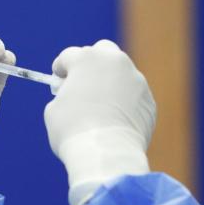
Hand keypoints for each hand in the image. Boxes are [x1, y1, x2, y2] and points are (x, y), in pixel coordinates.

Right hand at [44, 39, 155, 204]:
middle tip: (84, 82)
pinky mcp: (149, 100)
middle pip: (102, 51)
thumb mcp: (54, 110)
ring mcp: (136, 80)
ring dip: (112, 83)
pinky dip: (126, 103)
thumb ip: (64, 95)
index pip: (69, 56)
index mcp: (86, 59)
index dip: (61, 68)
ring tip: (102, 105)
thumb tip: (72, 96)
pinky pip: (134, 96)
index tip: (59, 79)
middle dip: (92, 63)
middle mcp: (114, 62)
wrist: (107, 153)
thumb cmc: (73, 131)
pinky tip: (117, 121)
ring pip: (122, 74)